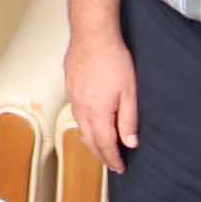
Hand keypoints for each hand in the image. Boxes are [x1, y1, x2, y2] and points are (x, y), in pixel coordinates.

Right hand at [66, 29, 140, 174]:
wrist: (92, 34)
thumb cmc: (113, 59)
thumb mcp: (129, 92)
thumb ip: (129, 119)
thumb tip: (130, 142)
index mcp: (98, 113)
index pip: (105, 144)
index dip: (113, 159)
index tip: (120, 168)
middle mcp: (82, 108)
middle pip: (89, 140)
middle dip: (101, 155)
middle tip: (111, 162)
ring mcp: (73, 97)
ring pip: (80, 127)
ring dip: (91, 141)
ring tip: (101, 146)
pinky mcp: (70, 86)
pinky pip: (75, 113)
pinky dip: (83, 125)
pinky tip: (90, 121)